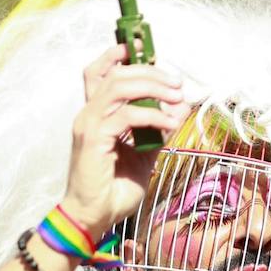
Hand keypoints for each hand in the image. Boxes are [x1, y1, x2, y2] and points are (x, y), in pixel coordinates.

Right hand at [61, 44, 189, 234]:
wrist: (93, 217)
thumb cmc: (113, 190)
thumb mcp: (145, 154)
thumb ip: (159, 130)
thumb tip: (181, 107)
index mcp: (97, 114)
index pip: (102, 71)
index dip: (122, 54)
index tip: (151, 53)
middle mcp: (89, 114)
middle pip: (116, 73)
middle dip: (150, 71)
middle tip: (177, 82)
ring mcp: (89, 124)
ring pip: (119, 86)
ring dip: (153, 87)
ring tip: (177, 97)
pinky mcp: (94, 139)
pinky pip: (126, 116)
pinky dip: (152, 116)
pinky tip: (170, 125)